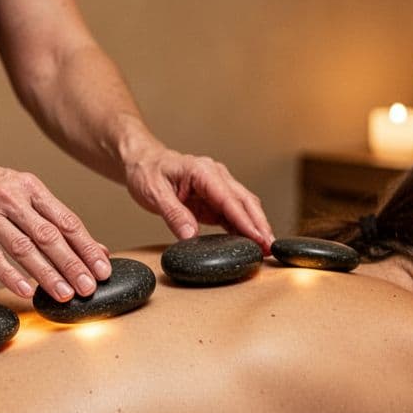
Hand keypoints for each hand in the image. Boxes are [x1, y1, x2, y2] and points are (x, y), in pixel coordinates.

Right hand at [0, 151, 110, 301]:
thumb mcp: (16, 188)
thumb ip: (50, 216)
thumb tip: (91, 245)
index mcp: (28, 186)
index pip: (66, 220)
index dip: (87, 246)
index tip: (103, 268)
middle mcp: (10, 198)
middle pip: (49, 235)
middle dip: (73, 264)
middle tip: (89, 287)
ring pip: (23, 248)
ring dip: (47, 274)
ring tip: (64, 294)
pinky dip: (11, 275)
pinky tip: (27, 290)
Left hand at [122, 144, 273, 249]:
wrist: (142, 162)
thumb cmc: (146, 172)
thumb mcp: (154, 193)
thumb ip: (174, 215)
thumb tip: (190, 236)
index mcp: (203, 172)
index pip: (230, 199)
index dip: (246, 221)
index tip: (259, 238)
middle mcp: (215, 177)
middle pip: (245, 202)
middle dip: (260, 225)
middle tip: (271, 248)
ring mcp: (217, 187)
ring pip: (244, 208)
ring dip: (256, 228)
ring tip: (266, 250)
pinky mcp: (214, 199)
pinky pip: (233, 214)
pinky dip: (243, 228)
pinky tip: (250, 243)